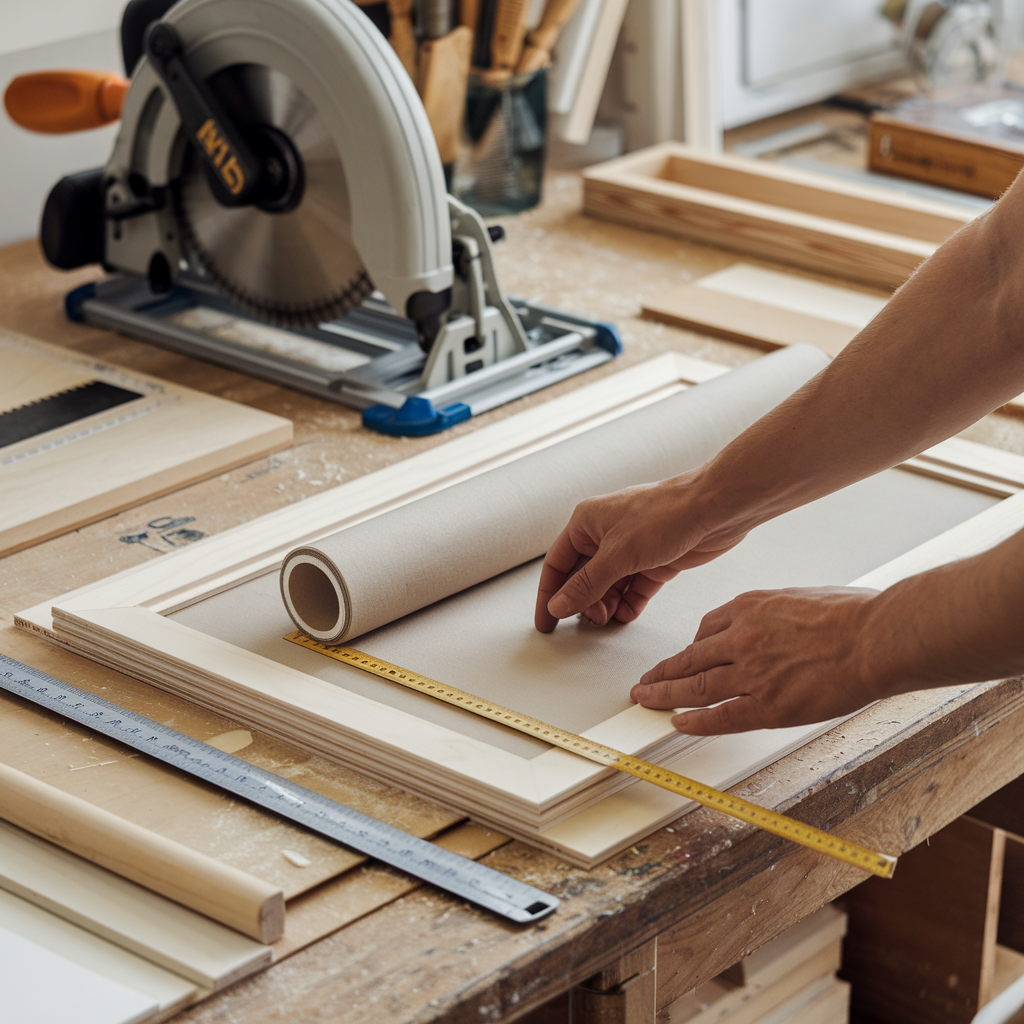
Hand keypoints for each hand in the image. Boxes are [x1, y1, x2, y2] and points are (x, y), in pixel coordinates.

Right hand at [534, 470, 747, 631]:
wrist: (715, 508)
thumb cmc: (666, 513)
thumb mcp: (618, 555)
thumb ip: (586, 585)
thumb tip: (559, 605)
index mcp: (586, 523)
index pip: (556, 564)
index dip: (549, 595)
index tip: (546, 623)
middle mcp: (606, 534)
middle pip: (582, 577)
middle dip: (584, 602)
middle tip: (590, 622)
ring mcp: (631, 548)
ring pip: (609, 585)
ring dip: (606, 605)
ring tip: (609, 620)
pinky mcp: (655, 560)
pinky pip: (634, 587)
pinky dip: (629, 602)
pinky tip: (628, 614)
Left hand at [630, 586, 881, 733]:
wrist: (877, 637)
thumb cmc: (854, 615)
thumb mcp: (800, 598)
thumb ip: (775, 615)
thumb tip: (772, 627)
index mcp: (750, 607)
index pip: (707, 627)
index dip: (693, 645)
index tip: (686, 655)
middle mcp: (742, 637)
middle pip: (690, 656)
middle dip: (663, 671)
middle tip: (645, 680)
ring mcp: (752, 673)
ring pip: (696, 685)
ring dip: (666, 694)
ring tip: (647, 700)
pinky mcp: (769, 705)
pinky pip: (721, 716)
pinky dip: (696, 721)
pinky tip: (679, 723)